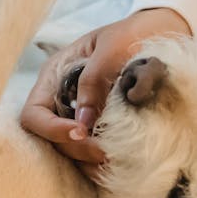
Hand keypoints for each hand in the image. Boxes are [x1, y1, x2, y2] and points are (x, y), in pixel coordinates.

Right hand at [19, 8, 190, 165]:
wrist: (162, 34)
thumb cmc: (133, 34)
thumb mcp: (112, 48)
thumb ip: (94, 79)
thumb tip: (83, 121)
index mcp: (56, 76)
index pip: (34, 113)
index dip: (52, 128)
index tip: (81, 132)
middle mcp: (62, 100)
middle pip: (51, 138)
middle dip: (76, 148)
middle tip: (106, 152)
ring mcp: (81, 116)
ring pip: (71, 150)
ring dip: (89, 160)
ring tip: (114, 161)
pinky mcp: (101, 129)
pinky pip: (92, 153)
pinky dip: (102, 162)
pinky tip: (120, 162)